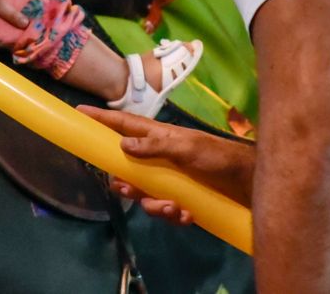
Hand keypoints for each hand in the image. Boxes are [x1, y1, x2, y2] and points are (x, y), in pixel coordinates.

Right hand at [77, 105, 254, 223]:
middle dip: (124, 183)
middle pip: (126, 169)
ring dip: (154, 205)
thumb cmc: (220, 157)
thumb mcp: (188, 147)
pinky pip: (165, 211)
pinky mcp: (181, 199)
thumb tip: (122, 144)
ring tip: (172, 207)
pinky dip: (173, 215)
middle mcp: (160, 158)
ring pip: (144, 195)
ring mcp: (170, 180)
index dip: (102, 119)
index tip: (79, 113)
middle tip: (128, 189)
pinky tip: (187, 214)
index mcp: (159, 137)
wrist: (250, 183)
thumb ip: (156, 145)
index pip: (124, 124)